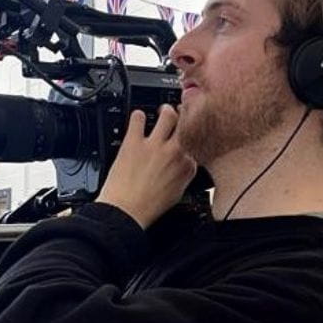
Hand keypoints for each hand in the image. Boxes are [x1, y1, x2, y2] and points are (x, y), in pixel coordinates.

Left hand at [96, 105, 197, 227]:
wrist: (126, 211)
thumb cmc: (149, 206)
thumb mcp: (176, 194)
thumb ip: (183, 175)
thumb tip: (183, 167)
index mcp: (187, 166)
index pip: (196, 142)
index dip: (193, 135)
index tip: (190, 132)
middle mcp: (175, 152)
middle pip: (187, 124)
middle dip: (184, 117)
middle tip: (179, 116)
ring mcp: (155, 145)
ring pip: (168, 114)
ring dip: (165, 111)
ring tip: (161, 111)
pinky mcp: (134, 141)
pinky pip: (138, 117)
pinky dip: (138, 116)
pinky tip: (138, 118)